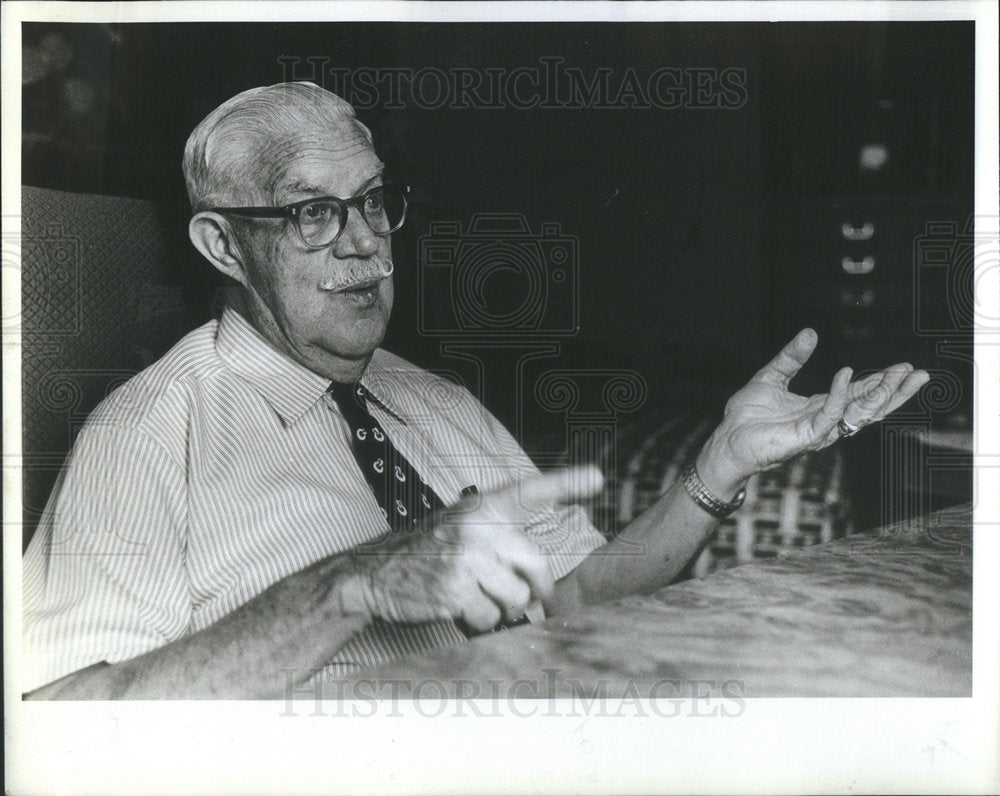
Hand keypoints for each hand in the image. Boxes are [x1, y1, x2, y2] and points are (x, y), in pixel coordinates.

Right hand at [343, 466, 603, 631]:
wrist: (371, 573)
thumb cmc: (425, 552)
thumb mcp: (460, 528)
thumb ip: (501, 541)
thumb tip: (541, 582)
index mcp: (482, 508)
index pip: (531, 491)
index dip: (566, 483)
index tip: (597, 477)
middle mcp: (477, 528)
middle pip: (536, 564)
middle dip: (539, 589)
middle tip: (533, 599)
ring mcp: (465, 559)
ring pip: (515, 597)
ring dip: (502, 607)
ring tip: (476, 596)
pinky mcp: (454, 591)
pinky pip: (489, 618)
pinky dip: (478, 622)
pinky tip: (458, 607)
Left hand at [697, 328, 929, 495]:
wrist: (728, 439)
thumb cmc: (747, 416)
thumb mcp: (771, 377)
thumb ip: (791, 358)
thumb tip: (810, 333)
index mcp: (820, 407)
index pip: (859, 393)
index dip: (882, 381)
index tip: (904, 367)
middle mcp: (825, 421)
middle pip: (869, 406)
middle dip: (895, 391)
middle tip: (918, 373)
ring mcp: (818, 431)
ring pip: (858, 414)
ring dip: (880, 395)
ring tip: (899, 377)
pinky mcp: (805, 438)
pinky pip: (829, 416)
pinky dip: (839, 395)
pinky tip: (846, 375)